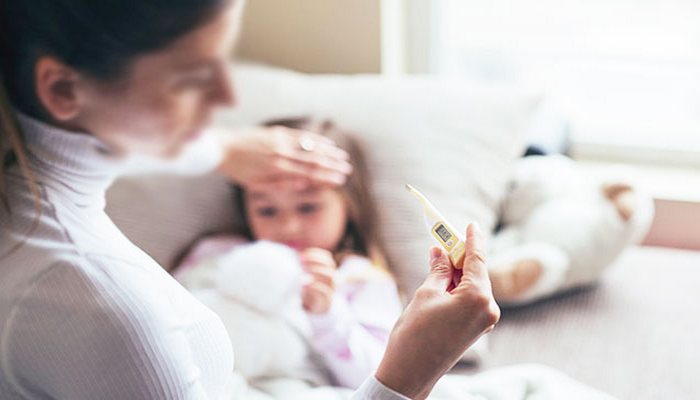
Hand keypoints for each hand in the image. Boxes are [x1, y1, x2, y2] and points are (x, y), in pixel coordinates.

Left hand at [215, 126, 352, 189]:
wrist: (222, 147)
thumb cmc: (237, 170)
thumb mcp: (256, 184)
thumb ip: (281, 185)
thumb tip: (304, 184)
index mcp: (277, 169)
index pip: (308, 173)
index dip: (327, 176)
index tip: (340, 180)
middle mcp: (281, 153)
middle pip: (313, 159)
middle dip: (332, 165)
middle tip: (347, 169)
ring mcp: (280, 141)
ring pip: (309, 146)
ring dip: (328, 151)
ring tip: (342, 156)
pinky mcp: (277, 132)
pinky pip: (300, 135)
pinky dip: (315, 139)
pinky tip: (326, 143)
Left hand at [300, 248, 336, 313]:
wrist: (311, 312)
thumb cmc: (306, 291)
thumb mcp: (304, 278)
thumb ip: (301, 268)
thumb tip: (290, 254)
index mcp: (327, 271)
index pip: (327, 258)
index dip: (316, 254)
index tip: (301, 254)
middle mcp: (331, 279)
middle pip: (330, 265)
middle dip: (315, 261)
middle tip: (301, 262)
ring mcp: (331, 291)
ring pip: (331, 277)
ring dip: (317, 272)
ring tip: (304, 272)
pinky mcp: (327, 302)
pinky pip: (326, 293)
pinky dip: (316, 287)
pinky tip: (305, 285)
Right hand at [375, 224, 499, 399]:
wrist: (410, 372)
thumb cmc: (415, 332)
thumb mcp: (426, 294)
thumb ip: (439, 270)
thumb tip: (441, 252)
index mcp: (478, 297)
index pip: (477, 259)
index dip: (473, 239)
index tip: (472, 224)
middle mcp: (488, 309)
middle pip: (476, 272)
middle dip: (461, 256)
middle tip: (445, 240)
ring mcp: (485, 321)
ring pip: (474, 286)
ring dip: (458, 273)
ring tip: (439, 259)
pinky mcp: (476, 329)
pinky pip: (471, 300)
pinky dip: (459, 288)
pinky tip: (444, 279)